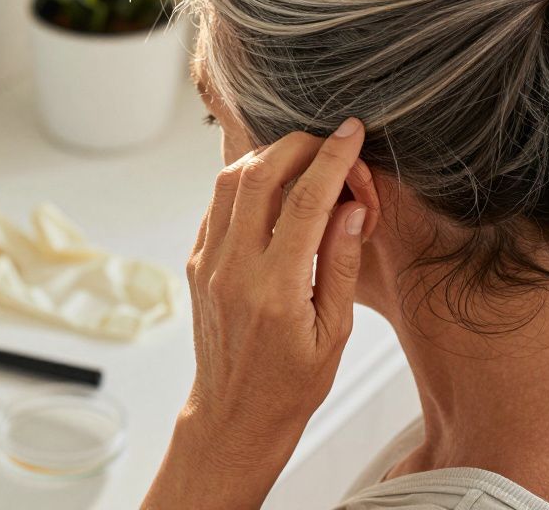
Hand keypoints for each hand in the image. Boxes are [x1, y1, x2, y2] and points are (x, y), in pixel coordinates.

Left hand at [183, 118, 374, 461]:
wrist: (234, 416)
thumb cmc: (291, 384)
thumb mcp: (334, 332)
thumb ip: (341, 263)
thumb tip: (352, 206)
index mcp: (276, 290)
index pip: (306, 201)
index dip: (333, 158)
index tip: (353, 133)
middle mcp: (233, 270)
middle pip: (260, 174)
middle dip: (299, 145)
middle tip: (331, 144)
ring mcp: (207, 263)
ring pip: (229, 180)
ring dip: (269, 156)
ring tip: (305, 160)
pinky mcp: (195, 263)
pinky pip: (216, 204)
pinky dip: (245, 182)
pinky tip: (274, 188)